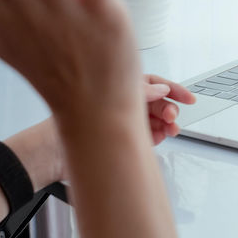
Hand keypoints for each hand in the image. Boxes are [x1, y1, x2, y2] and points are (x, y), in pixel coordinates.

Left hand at [14, 74, 196, 186]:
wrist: (48, 154)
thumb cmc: (67, 120)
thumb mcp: (106, 97)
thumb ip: (137, 93)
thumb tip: (160, 90)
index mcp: (117, 84)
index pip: (153, 83)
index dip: (173, 89)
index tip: (189, 98)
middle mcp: (120, 100)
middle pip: (156, 102)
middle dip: (169, 108)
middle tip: (172, 117)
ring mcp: (121, 120)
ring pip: (154, 119)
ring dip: (166, 123)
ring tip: (171, 129)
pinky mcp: (122, 139)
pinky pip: (148, 136)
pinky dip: (158, 136)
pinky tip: (162, 137)